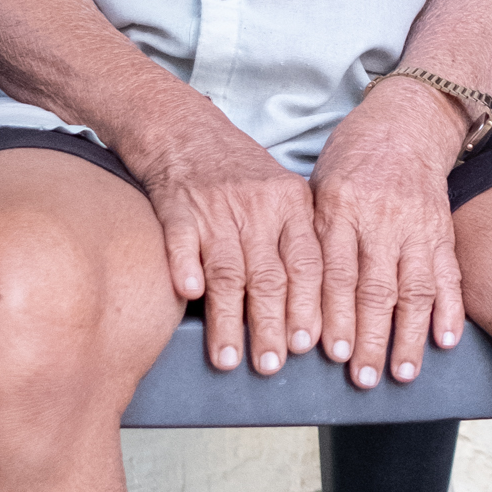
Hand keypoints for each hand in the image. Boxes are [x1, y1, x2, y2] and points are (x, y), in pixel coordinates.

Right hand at [119, 86, 322, 374]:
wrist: (182, 126)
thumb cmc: (235, 169)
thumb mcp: (280, 193)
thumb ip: (296, 242)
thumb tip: (314, 309)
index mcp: (290, 204)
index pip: (307, 263)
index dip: (308, 307)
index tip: (310, 345)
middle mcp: (256, 207)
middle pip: (269, 275)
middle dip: (272, 326)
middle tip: (272, 364)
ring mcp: (215, 207)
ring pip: (227, 270)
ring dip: (228, 318)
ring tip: (229, 357)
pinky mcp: (176, 207)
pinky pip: (182, 241)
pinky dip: (185, 269)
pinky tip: (187, 296)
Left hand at [312, 75, 468, 387]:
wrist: (407, 123)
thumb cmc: (353, 158)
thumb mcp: (317, 186)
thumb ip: (309, 237)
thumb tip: (288, 297)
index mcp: (338, 207)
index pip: (334, 272)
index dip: (333, 316)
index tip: (330, 353)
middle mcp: (379, 218)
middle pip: (374, 288)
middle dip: (369, 338)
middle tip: (363, 378)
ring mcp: (415, 225)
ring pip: (413, 288)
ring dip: (408, 336)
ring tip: (402, 373)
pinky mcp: (441, 229)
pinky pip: (448, 274)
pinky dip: (450, 310)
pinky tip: (446, 341)